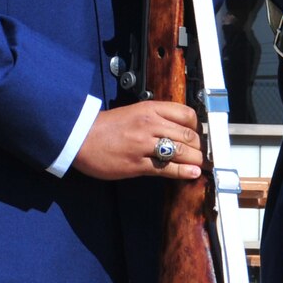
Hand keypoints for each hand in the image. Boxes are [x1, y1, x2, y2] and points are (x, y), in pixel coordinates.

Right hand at [73, 100, 201, 180]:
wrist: (80, 137)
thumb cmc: (107, 126)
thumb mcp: (135, 112)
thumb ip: (158, 118)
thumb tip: (180, 129)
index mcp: (151, 109)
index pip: (187, 115)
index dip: (197, 127)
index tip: (199, 135)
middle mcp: (150, 124)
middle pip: (188, 135)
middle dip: (200, 146)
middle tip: (203, 153)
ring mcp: (144, 145)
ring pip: (181, 151)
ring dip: (195, 160)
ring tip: (201, 164)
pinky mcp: (137, 164)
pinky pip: (166, 168)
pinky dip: (183, 172)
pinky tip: (192, 173)